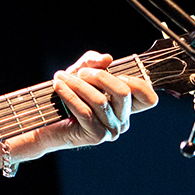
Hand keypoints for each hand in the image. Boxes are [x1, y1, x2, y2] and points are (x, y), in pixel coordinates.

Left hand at [10, 51, 158, 162]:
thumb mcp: (81, 72)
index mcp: (125, 106)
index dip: (137, 82)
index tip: (114, 71)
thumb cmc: (67, 95)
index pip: (148, 98)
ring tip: (61, 77)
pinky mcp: (95, 136)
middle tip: (80, 72)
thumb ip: (93, 62)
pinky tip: (58, 87)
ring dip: (78, 85)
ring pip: (100, 101)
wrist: (45, 119)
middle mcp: (122, 120)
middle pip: (123, 92)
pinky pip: (84, 111)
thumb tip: (107, 59)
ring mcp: (110, 130)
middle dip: (100, 77)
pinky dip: (70, 95)